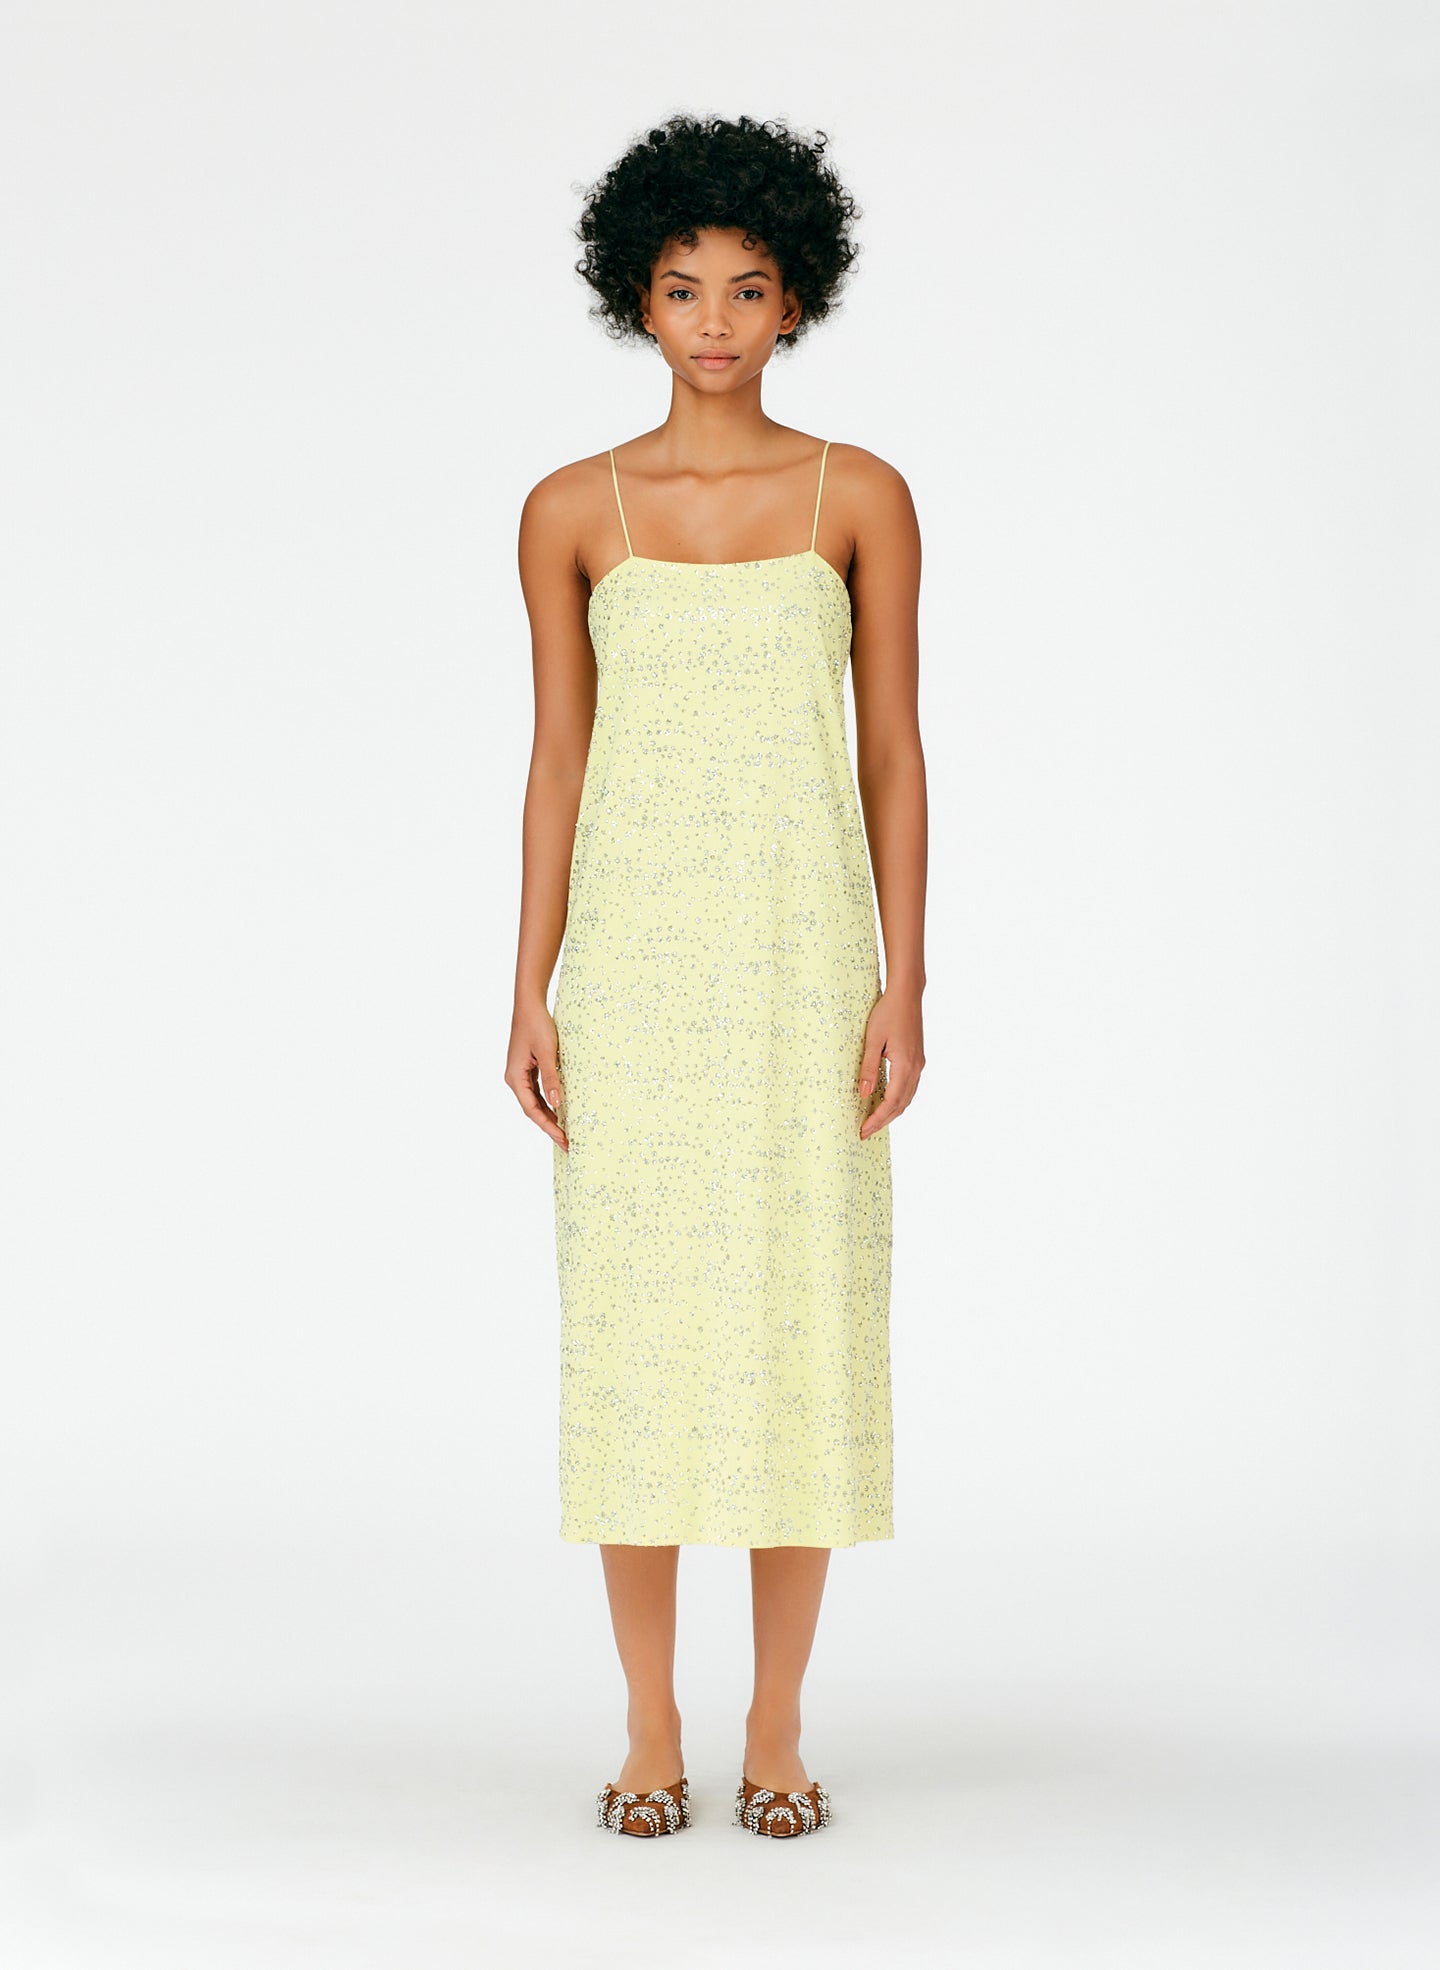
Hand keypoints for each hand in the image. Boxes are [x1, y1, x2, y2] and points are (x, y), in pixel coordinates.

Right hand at [506, 1001, 567, 1150]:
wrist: (529, 1005)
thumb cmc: (537, 1025)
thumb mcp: (548, 1052)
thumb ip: (552, 1079)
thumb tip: (558, 1104)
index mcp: (515, 1077)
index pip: (532, 1110)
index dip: (548, 1127)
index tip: (564, 1139)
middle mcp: (514, 1079)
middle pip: (533, 1110)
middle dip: (550, 1127)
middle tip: (568, 1143)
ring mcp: (520, 1074)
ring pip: (535, 1103)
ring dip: (549, 1117)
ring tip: (566, 1132)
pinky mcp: (527, 1069)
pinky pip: (537, 1092)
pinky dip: (548, 1103)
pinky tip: (560, 1111)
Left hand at [857, 989, 923, 1140]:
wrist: (906, 994)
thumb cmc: (887, 1013)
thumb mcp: (872, 1040)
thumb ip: (869, 1068)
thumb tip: (865, 1094)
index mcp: (905, 1065)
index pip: (891, 1102)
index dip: (877, 1119)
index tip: (863, 1131)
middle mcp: (916, 1068)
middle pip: (901, 1104)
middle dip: (883, 1121)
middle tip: (865, 1132)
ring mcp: (919, 1064)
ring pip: (907, 1097)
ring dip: (892, 1112)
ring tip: (874, 1121)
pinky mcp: (917, 1059)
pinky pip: (909, 1087)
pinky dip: (898, 1100)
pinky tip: (886, 1101)